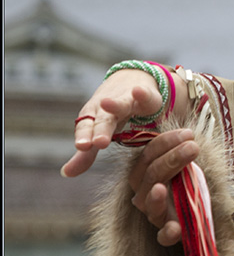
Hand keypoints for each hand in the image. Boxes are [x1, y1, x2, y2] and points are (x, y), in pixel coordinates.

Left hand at [62, 68, 184, 177]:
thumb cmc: (113, 113)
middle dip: (100, 130)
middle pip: (102, 120)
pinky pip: (143, 94)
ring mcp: (126, 100)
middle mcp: (106, 108)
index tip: (82, 146)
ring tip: (106, 104)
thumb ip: (86, 155)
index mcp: (93, 119)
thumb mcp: (99, 134)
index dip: (84, 136)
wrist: (132, 82)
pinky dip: (141, 93)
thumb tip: (66, 173)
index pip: (86, 128)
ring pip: (119, 104)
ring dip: (114, 105)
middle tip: (97, 142)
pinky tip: (138, 91)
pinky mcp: (145, 95)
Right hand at [128, 129, 200, 246]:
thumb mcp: (188, 164)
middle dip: (171, 159)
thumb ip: (182, 148)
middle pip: (151, 176)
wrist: (203, 213)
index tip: (189, 133)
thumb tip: (187, 127)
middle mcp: (146, 194)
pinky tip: (176, 227)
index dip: (165, 142)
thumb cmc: (192, 183)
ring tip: (162, 187)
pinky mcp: (168, 234)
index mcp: (147, 174)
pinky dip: (168, 232)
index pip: (148, 155)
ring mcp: (156, 214)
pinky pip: (163, 236)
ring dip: (157, 196)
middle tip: (193, 146)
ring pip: (149, 205)